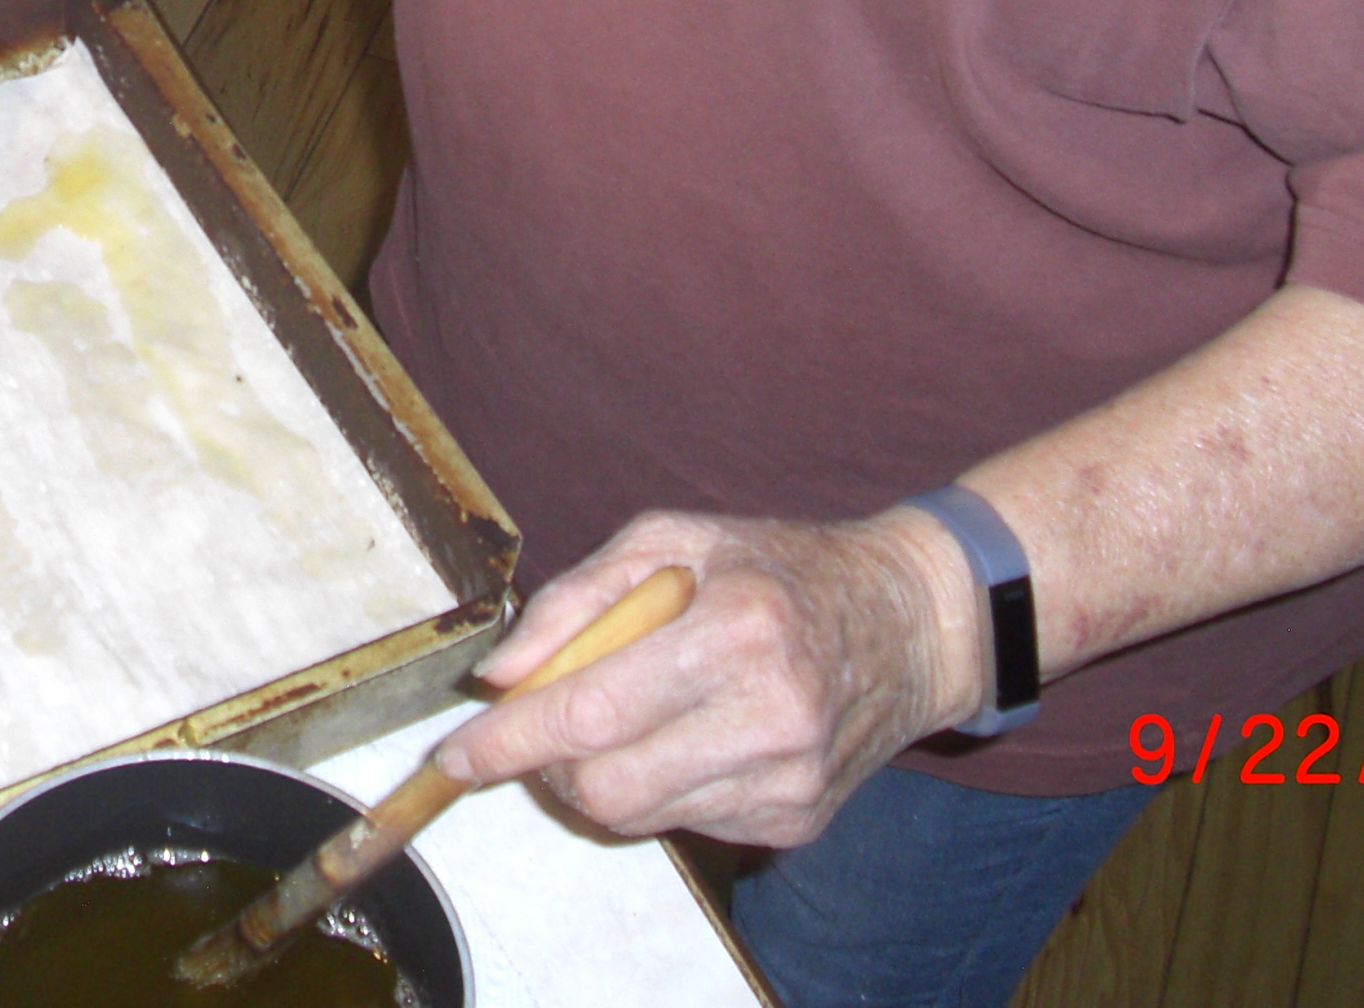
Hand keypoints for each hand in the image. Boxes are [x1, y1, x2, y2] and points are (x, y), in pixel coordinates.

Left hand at [431, 508, 978, 847]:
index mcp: (738, 631)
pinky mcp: (798, 821)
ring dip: (598, 777)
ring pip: (639, 816)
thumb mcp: (674, 539)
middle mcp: (770, 716)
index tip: (456, 754)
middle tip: (545, 723)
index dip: (510, 740)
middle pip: (607, 786)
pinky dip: (658, 787)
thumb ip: (576, 599)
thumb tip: (500, 674)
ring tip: (622, 717)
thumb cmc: (777, 567)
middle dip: (550, 765)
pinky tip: (684, 735)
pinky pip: (685, 825)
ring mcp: (789, 781)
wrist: (907, 622)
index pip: (593, 711)